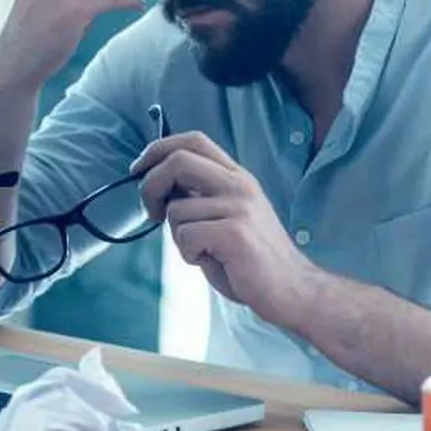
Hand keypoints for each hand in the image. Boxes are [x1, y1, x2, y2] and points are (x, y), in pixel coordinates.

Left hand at [131, 132, 312, 326]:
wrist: (291, 290)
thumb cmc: (250, 259)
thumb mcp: (226, 216)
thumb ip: (200, 197)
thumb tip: (160, 187)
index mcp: (237, 177)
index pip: (193, 140)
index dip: (158, 149)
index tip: (139, 169)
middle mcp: (239, 185)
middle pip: (178, 160)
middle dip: (150, 185)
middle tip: (150, 212)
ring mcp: (239, 207)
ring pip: (176, 210)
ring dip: (178, 237)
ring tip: (205, 251)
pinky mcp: (235, 233)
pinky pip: (186, 236)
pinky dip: (189, 254)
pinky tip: (213, 261)